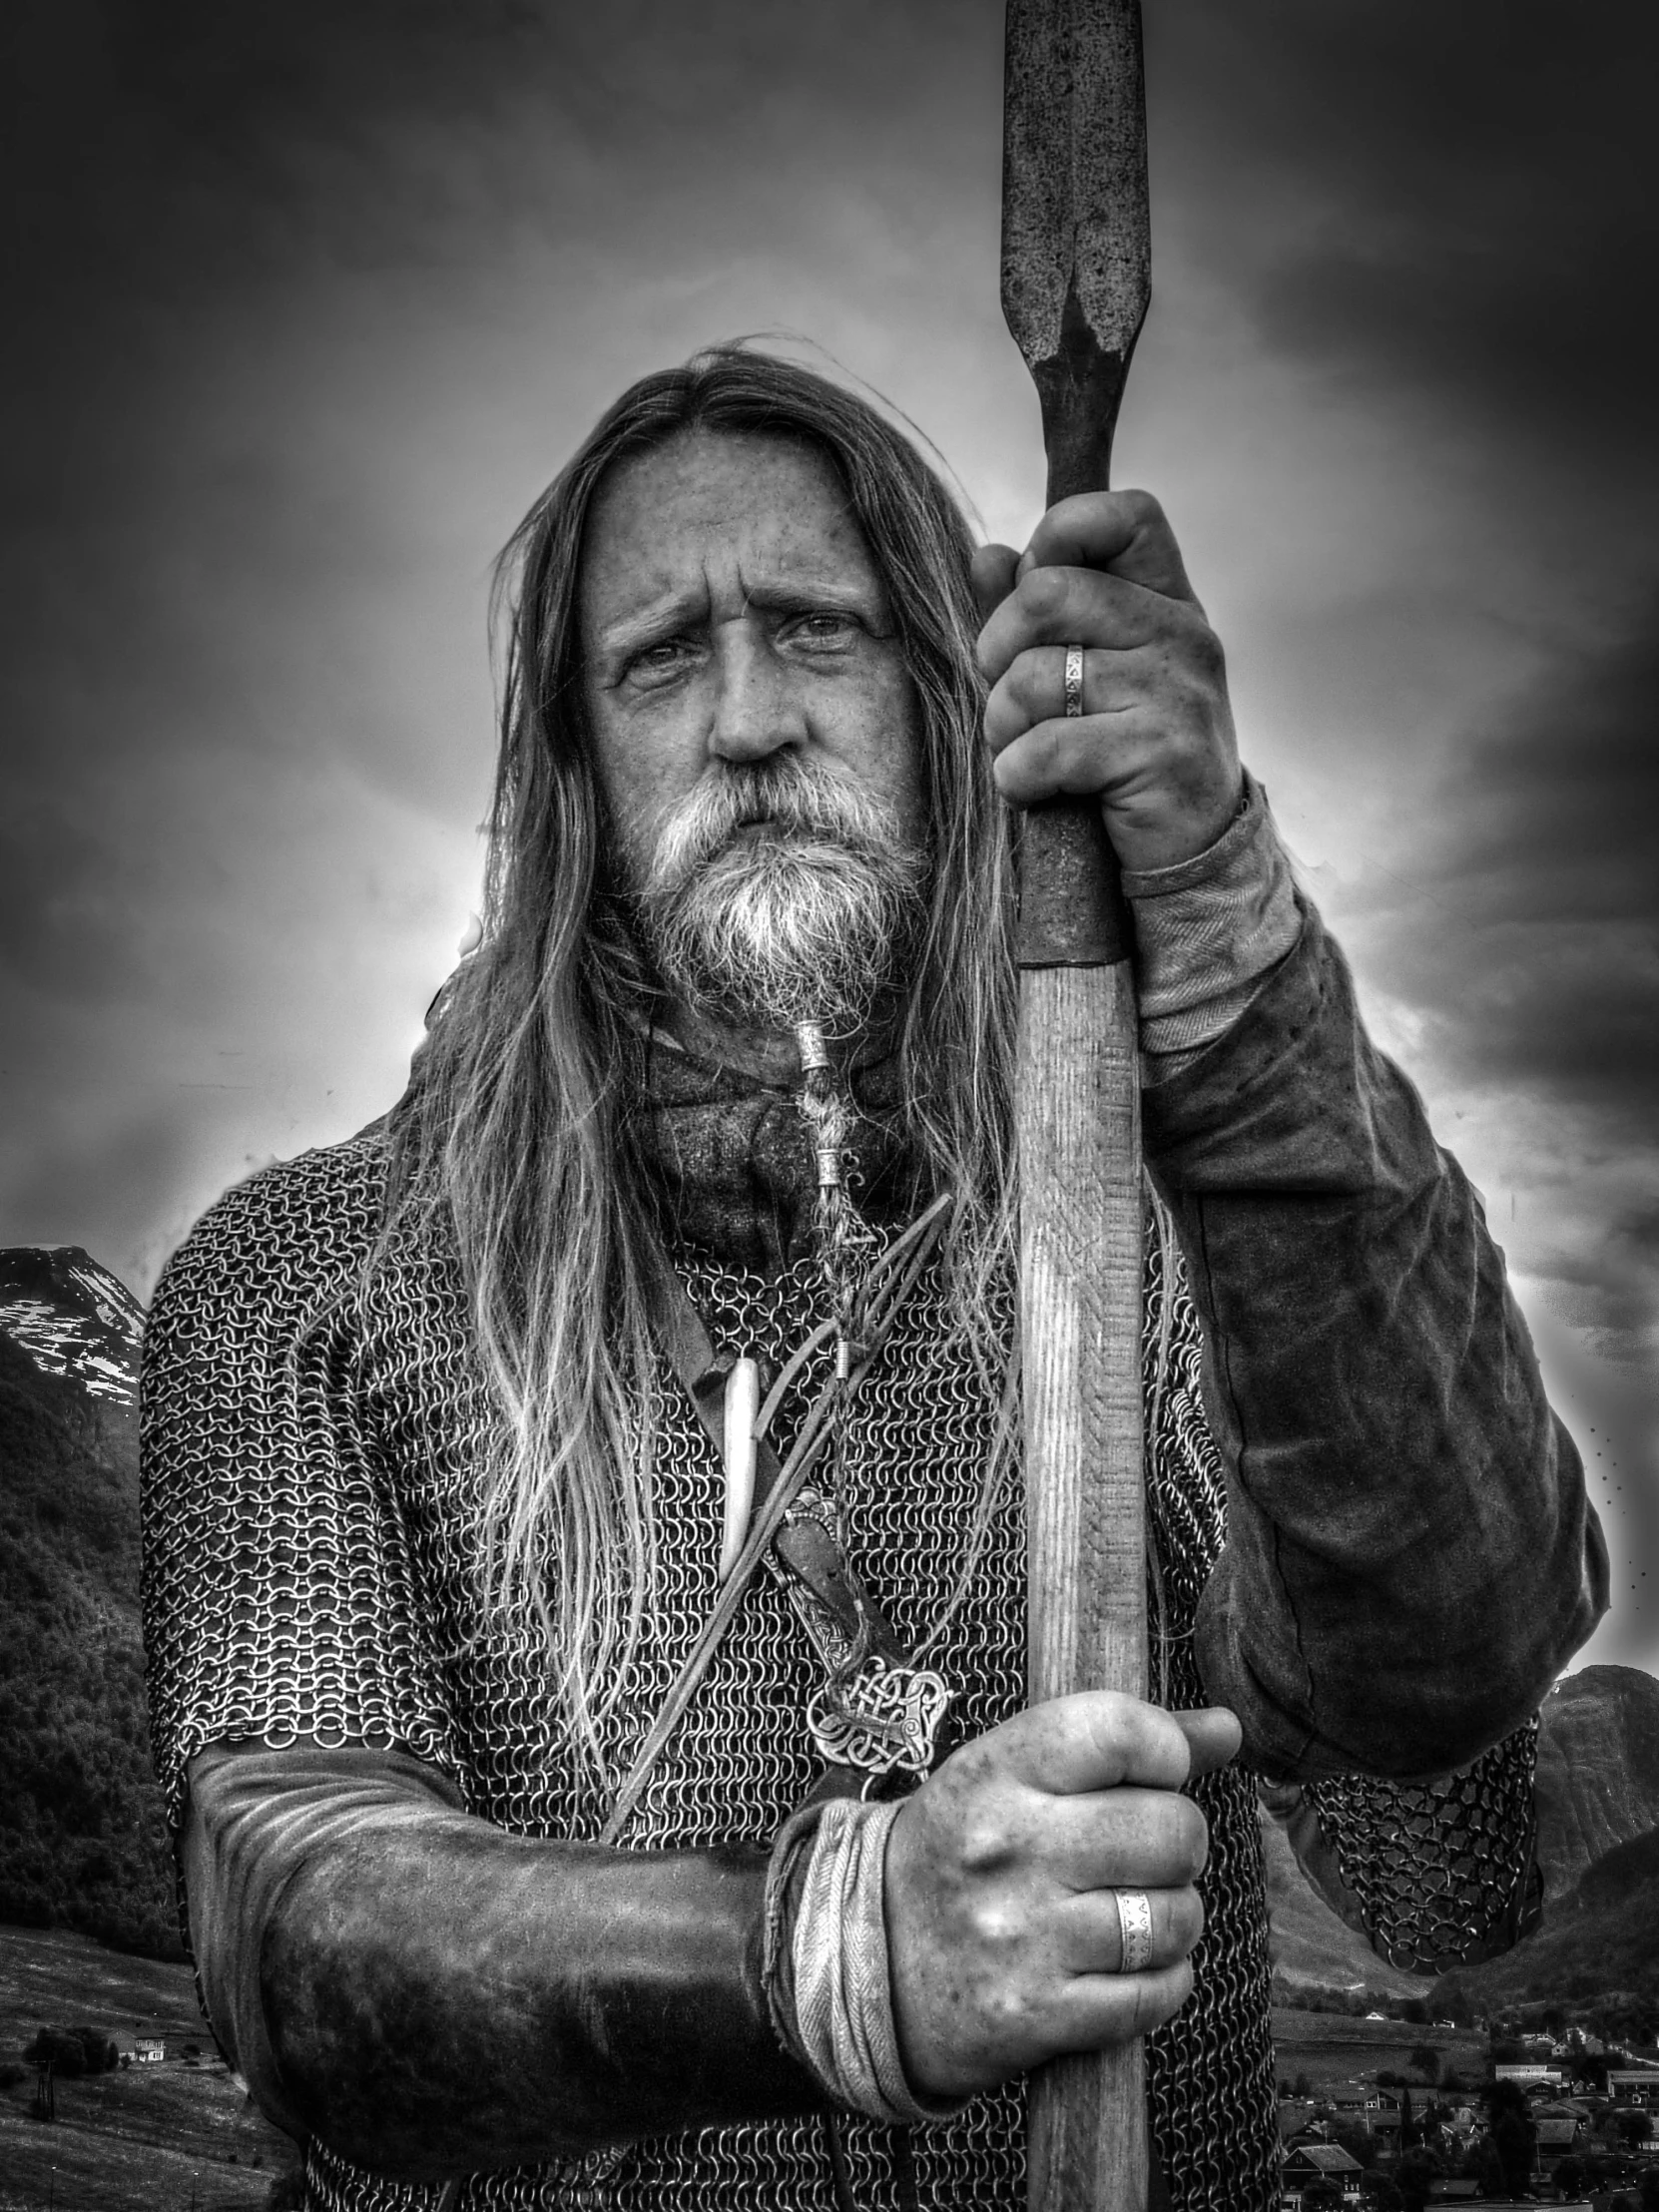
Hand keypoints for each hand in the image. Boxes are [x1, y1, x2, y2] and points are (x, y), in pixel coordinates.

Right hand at [884, 1693, 1240, 2098]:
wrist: (867, 1960)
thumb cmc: (959, 1851)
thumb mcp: (1009, 1774)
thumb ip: (1118, 1744)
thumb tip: (1226, 1728)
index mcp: (995, 1772)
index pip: (1118, 1731)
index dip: (1164, 1749)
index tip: (1155, 1772)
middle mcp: (1006, 1848)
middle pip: (1171, 1831)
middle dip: (1180, 1843)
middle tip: (1148, 1852)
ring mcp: (1021, 1936)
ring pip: (1173, 1918)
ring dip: (1174, 1918)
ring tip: (1136, 1912)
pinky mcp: (1035, 2015)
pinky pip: (1154, 1995)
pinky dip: (1163, 1982)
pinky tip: (1128, 1966)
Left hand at [973, 492, 1242, 873]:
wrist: (1191, 851)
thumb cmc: (1126, 754)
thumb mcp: (1087, 672)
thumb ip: (1036, 614)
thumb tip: (985, 554)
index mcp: (1167, 600)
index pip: (1125, 515)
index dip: (1060, 534)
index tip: (1032, 593)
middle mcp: (1181, 633)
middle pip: (1048, 592)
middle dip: (996, 649)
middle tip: (1006, 694)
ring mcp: (1177, 691)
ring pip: (1034, 678)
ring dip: (1001, 725)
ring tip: (1019, 750)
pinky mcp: (1162, 752)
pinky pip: (1048, 747)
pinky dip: (1016, 776)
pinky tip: (1031, 788)